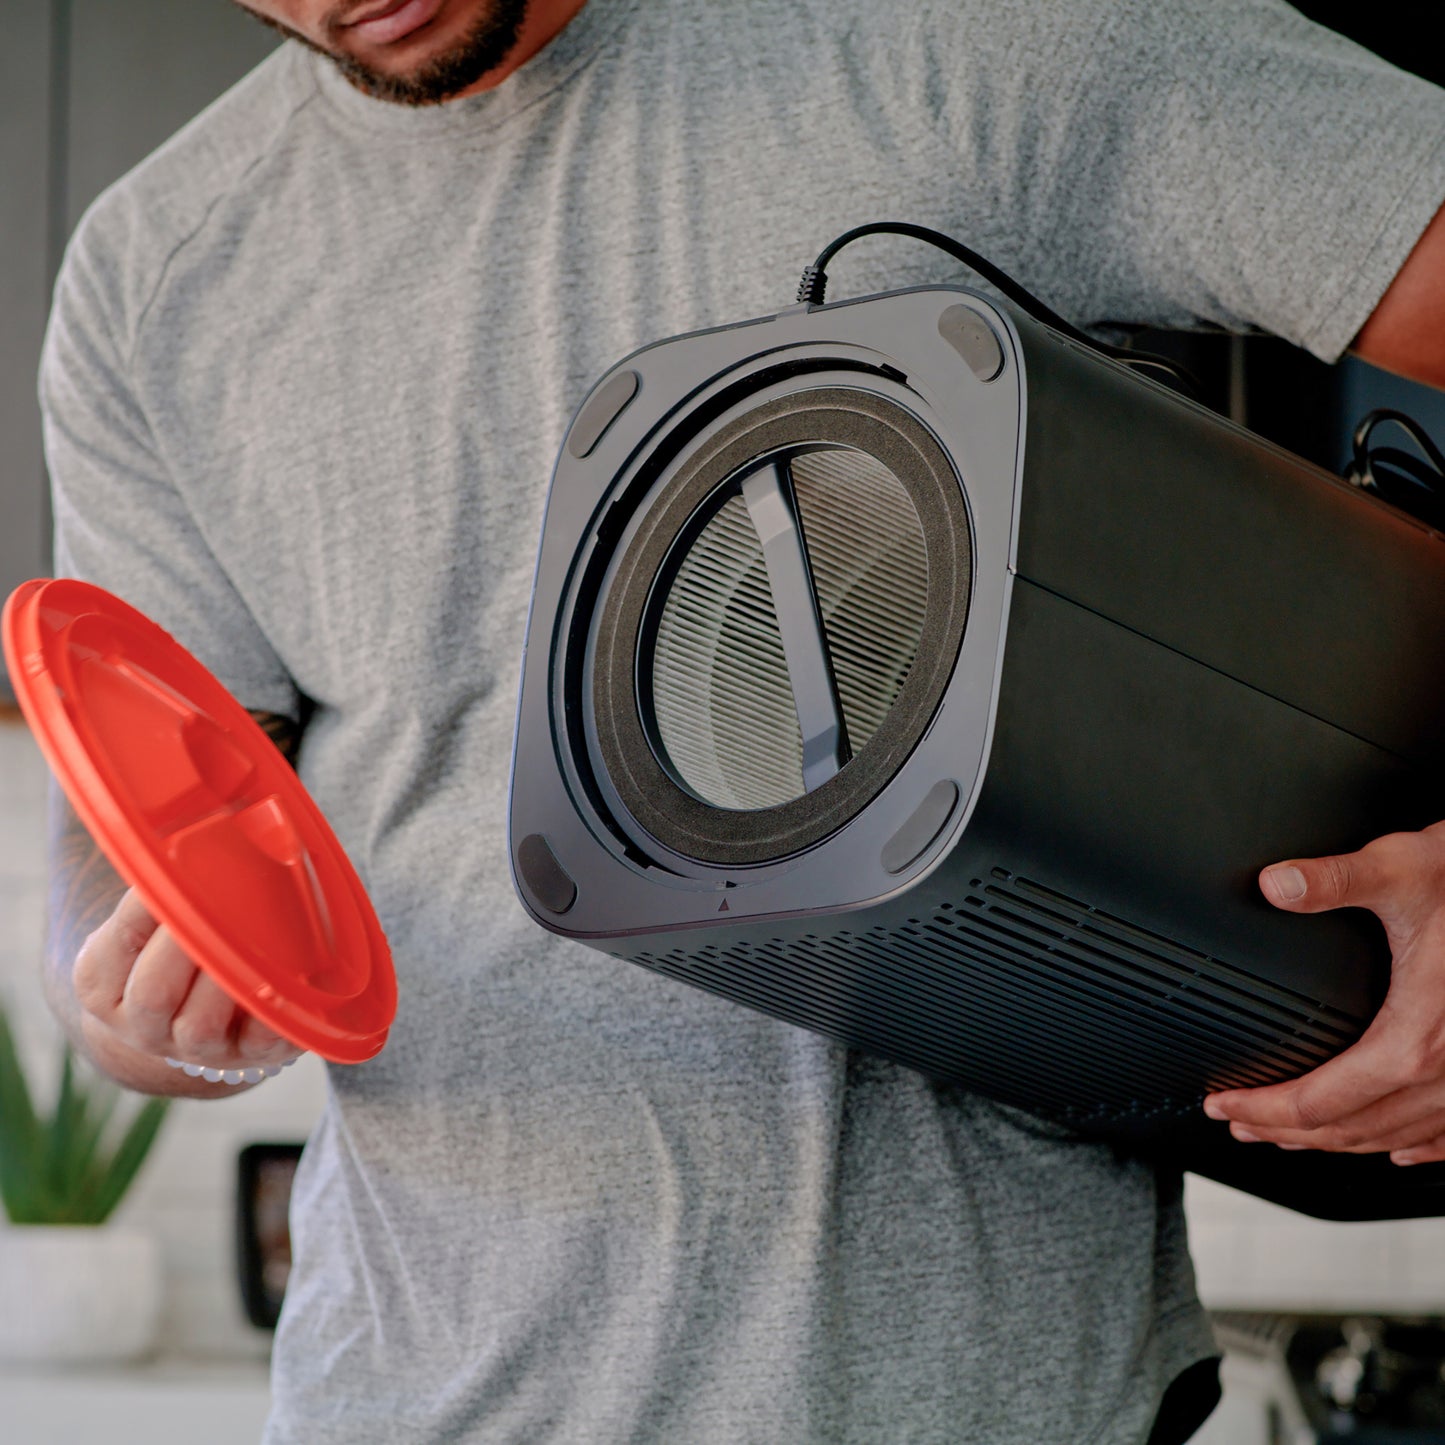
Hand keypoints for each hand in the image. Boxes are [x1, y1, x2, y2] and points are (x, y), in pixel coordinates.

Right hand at [73, 887, 300, 1078]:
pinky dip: (275, 1007)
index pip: (116, 945)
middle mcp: (141, 1024)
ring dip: (231, 976)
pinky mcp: (249, 1056)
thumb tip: (195, 799)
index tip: (175, 872)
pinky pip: (262, 1038)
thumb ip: (156, 879)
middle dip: (188, 944)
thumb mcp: (140, 922)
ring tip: (256, 931)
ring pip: (202, 1023)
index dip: (145, 909)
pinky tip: (287, 972)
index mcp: (102, 984)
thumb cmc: (168, 946)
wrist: (184, 1019)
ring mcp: (196, 1048)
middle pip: (155, 991)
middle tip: (220, 899)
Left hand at [1204, 822, 1444, 1163]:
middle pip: (1353, 1130)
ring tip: (1290, 1134)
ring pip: (1397, 1136)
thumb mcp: (1403, 871)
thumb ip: (1334, 879)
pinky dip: (1414, 1145)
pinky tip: (1396, 1149)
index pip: (1320, 1101)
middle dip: (1286, 1131)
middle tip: (1238, 1123)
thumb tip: (1276, 883)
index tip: (1221, 1105)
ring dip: (1339, 1141)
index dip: (1263, 1109)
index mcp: (1416, 1038)